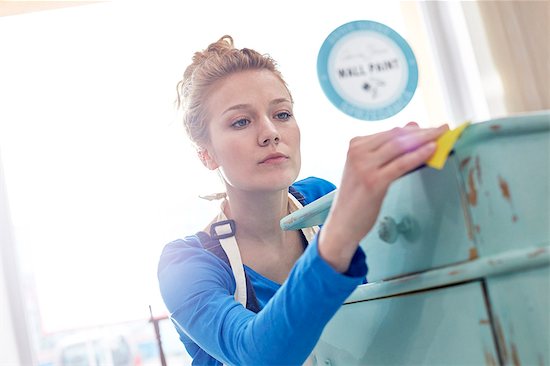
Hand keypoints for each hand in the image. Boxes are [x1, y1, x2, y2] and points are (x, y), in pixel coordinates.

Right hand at [318, 122, 448, 271]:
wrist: (342, 223)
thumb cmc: (357, 197)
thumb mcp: (370, 168)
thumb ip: (389, 149)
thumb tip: (413, 126)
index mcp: (355, 146)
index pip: (390, 132)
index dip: (414, 129)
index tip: (432, 128)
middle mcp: (357, 152)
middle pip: (396, 136)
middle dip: (422, 132)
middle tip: (443, 128)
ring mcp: (364, 166)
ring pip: (400, 147)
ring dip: (424, 140)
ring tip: (442, 136)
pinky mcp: (373, 181)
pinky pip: (401, 164)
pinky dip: (418, 155)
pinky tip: (431, 150)